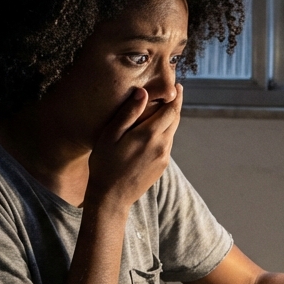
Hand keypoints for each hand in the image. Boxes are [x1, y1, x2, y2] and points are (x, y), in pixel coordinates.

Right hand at [85, 84, 183, 212]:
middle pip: (175, 120)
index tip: (178, 85)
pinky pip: (167, 144)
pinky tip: (154, 131)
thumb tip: (143, 92)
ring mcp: (164, 157)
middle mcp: (162, 146)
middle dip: (175, 105)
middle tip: (175, 92)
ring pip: (172, 132)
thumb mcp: (111, 135)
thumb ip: (129, 113)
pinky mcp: (162, 166)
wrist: (111, 197)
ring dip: (170, 119)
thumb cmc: (105, 164)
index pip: (171, 110)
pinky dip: (164, 133)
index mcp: (149, 134)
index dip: (176, 96)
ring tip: (164, 109)